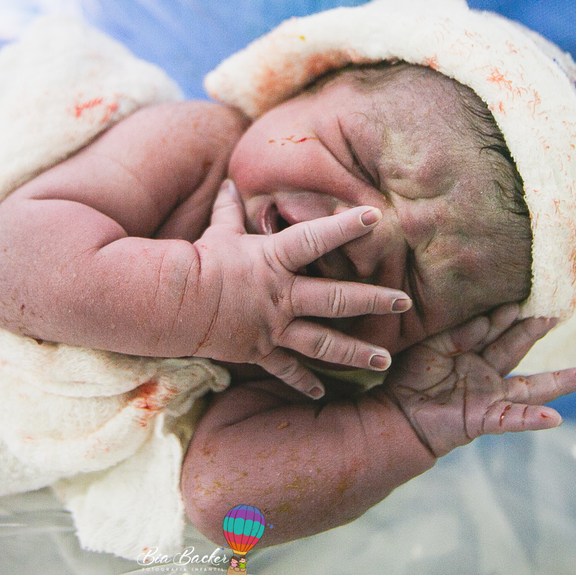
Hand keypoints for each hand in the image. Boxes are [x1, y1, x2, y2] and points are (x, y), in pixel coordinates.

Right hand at [192, 180, 410, 397]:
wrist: (171, 304)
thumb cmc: (197, 262)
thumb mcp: (218, 233)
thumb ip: (230, 210)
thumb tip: (231, 182)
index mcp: (273, 260)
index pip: (316, 238)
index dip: (345, 225)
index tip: (375, 215)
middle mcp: (280, 295)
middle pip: (336, 298)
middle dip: (373, 300)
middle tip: (404, 302)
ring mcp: (272, 327)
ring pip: (323, 343)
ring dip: (355, 352)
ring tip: (385, 360)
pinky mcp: (259, 351)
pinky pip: (287, 369)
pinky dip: (303, 382)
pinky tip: (323, 392)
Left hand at [384, 304, 575, 456]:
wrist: (397, 413)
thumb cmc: (412, 377)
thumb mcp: (431, 346)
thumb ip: (458, 334)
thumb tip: (486, 320)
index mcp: (473, 352)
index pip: (496, 330)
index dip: (508, 315)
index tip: (524, 296)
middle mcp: (488, 373)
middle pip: (516, 350)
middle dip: (535, 332)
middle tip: (556, 313)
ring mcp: (490, 397)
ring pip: (530, 389)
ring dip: (558, 382)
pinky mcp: (484, 419)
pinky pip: (512, 420)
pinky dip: (533, 420)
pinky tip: (555, 419)